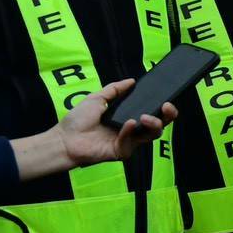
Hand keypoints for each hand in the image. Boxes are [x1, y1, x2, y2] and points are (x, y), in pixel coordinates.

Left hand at [57, 80, 176, 164]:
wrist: (64, 138)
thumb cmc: (77, 120)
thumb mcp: (97, 98)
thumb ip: (115, 89)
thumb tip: (132, 80)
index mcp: (127, 117)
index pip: (152, 113)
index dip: (162, 107)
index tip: (166, 98)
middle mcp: (131, 130)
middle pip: (158, 125)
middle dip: (168, 116)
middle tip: (167, 107)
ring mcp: (128, 142)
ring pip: (152, 135)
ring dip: (154, 124)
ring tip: (145, 117)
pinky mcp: (122, 152)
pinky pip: (133, 142)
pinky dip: (131, 132)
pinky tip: (127, 124)